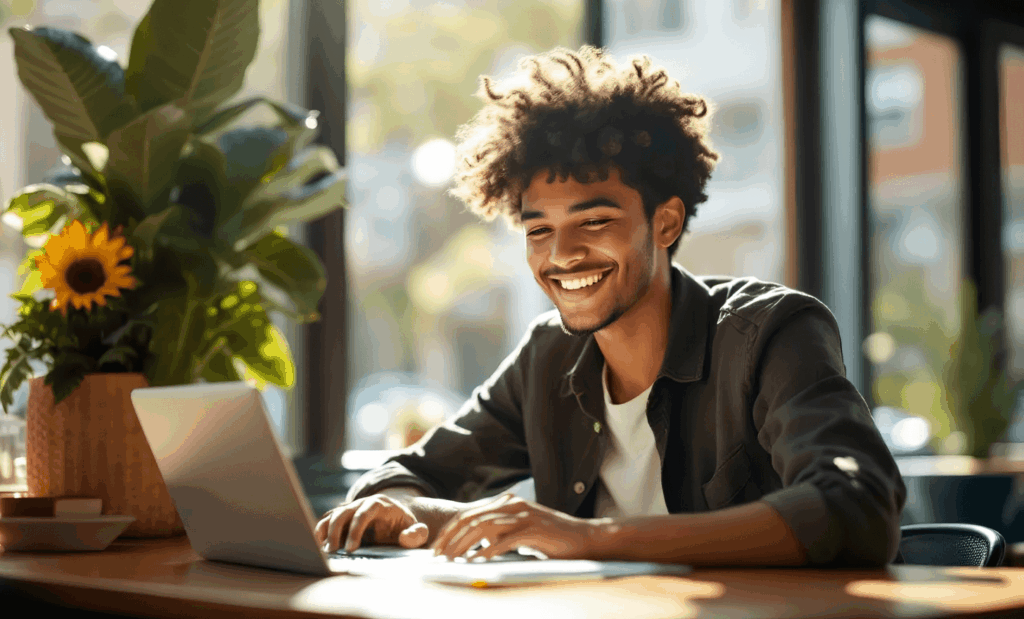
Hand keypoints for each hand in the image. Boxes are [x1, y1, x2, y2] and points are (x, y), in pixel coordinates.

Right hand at [314, 494, 428, 552]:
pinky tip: (319, 547)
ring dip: (325, 532)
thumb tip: (405, 539)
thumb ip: (417, 535)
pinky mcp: (344, 518)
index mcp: (381, 504)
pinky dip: (322, 532)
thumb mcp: (418, 532)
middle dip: (336, 531)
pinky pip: (328, 521)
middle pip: (344, 511)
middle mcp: (364, 503)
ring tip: (324, 551)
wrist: (400, 521)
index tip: (351, 549)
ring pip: (332, 515)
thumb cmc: (408, 528)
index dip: (356, 529)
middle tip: (333, 552)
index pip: (365, 511)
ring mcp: (352, 509)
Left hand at [430, 493, 603, 560]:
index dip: (450, 530)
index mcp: (507, 503)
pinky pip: (504, 540)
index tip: (437, 547)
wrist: (585, 539)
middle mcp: (512, 505)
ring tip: (451, 559)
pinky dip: (486, 551)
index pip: (470, 513)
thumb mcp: (520, 531)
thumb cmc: (552, 539)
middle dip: (451, 538)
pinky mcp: (533, 530)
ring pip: (483, 528)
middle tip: (438, 555)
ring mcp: (523, 516)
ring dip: (463, 544)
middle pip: (472, 519)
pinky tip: (475, 561)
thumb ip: (500, 532)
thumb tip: (475, 543)